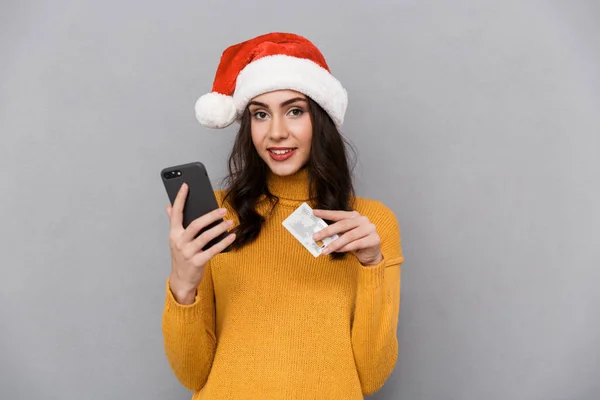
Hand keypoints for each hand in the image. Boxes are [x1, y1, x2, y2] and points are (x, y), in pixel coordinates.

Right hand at [166, 182, 235, 303]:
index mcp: (174, 234)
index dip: (180, 199)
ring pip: (205, 237)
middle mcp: (179, 242)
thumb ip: (173, 222)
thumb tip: (168, 206)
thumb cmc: (181, 256)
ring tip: (230, 222)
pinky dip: (223, 242)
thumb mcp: (175, 240)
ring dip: (219, 228)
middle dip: (210, 216)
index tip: (186, 186)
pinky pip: (213, 250)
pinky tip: (231, 236)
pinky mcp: (197, 262)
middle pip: (195, 225)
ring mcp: (188, 253)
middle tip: (223, 210)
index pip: (176, 213)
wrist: (181, 280)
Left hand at [311, 209, 382, 265]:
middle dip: (327, 231)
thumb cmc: (355, 242)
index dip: (326, 213)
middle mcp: (363, 220)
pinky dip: (345, 248)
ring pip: (348, 236)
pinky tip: (337, 251)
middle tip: (315, 237)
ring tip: (324, 250)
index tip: (314, 212)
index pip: (338, 214)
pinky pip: (356, 244)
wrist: (371, 253)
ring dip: (335, 244)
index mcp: (355, 215)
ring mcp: (370, 229)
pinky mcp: (374, 239)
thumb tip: (319, 234)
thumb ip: (336, 232)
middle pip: (342, 225)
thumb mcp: (344, 235)